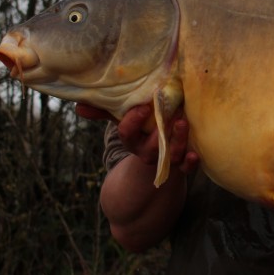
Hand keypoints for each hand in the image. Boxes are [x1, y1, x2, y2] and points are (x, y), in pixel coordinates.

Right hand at [75, 102, 199, 174]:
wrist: (158, 156)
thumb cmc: (141, 129)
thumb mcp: (123, 120)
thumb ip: (104, 111)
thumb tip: (78, 105)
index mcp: (132, 141)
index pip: (127, 134)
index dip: (133, 122)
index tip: (143, 107)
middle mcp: (147, 152)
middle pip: (151, 146)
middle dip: (160, 132)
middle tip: (172, 113)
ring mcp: (165, 159)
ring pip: (171, 155)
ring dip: (178, 140)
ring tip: (183, 123)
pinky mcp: (182, 164)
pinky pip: (186, 168)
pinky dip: (190, 163)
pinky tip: (195, 154)